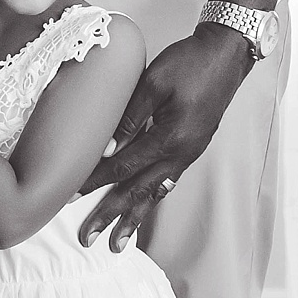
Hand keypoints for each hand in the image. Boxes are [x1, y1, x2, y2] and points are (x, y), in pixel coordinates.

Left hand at [78, 26, 250, 251]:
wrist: (226, 54)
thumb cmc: (189, 62)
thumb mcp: (153, 83)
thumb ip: (129, 117)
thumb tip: (106, 149)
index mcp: (171, 138)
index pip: (124, 167)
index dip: (96, 183)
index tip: (71, 197)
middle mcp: (182, 153)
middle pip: (139, 191)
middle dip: (112, 217)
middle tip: (88, 239)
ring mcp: (189, 153)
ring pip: (156, 193)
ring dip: (134, 218)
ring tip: (118, 242)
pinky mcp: (192, 148)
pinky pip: (167, 182)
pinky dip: (152, 199)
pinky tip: (143, 209)